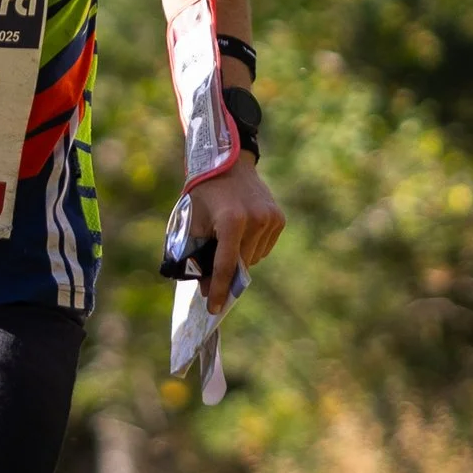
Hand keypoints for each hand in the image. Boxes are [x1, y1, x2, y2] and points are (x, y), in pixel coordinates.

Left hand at [185, 155, 283, 314]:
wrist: (228, 164)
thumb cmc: (204, 194)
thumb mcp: (193, 221)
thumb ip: (197, 253)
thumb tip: (206, 287)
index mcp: (231, 220)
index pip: (225, 265)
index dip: (218, 289)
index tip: (213, 309)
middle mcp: (255, 220)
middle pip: (240, 263)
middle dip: (227, 271)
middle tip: (214, 268)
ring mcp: (270, 219)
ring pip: (254, 258)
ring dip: (241, 258)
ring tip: (228, 238)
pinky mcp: (279, 219)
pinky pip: (264, 248)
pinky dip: (252, 248)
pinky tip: (242, 232)